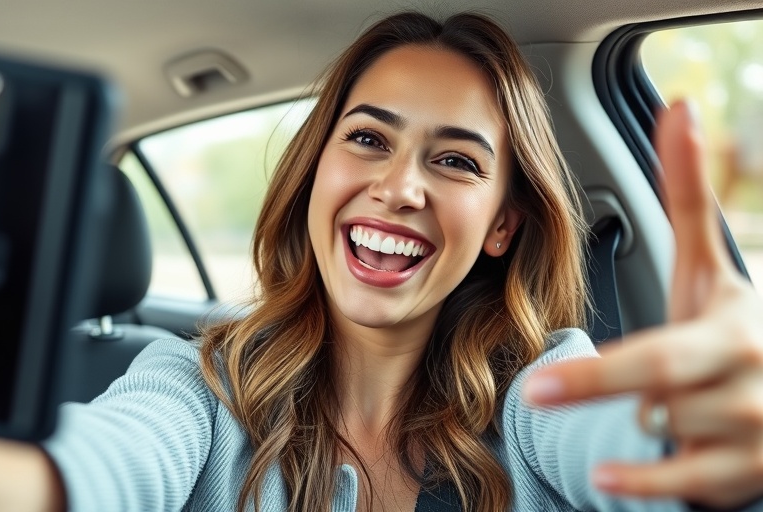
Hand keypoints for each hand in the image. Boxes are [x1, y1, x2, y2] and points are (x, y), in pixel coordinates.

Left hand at [524, 101, 762, 508]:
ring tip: (657, 402)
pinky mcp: (748, 478)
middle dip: (602, 395)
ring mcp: (756, 439)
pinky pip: (685, 488)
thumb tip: (679, 108)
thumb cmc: (729, 321)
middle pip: (658, 403)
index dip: (598, 376)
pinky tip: (608, 476)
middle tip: (538, 393)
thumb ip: (689, 192)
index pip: (659, 360)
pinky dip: (646, 482)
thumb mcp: (708, 264)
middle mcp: (750, 389)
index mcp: (732, 334)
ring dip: (644, 426)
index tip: (535, 388)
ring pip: (666, 440)